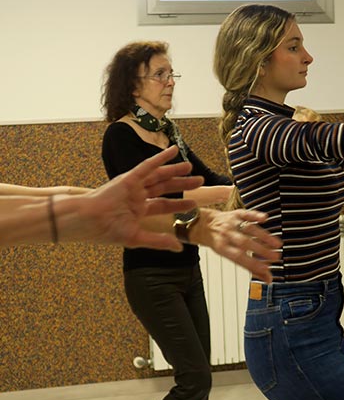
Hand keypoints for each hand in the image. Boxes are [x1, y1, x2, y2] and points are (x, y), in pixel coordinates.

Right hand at [65, 147, 203, 249]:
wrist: (87, 221)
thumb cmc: (105, 231)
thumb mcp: (136, 238)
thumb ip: (158, 241)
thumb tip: (179, 247)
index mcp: (138, 210)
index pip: (163, 205)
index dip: (179, 204)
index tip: (194, 203)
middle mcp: (137, 196)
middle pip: (164, 188)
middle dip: (181, 185)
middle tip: (199, 181)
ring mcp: (133, 186)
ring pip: (158, 176)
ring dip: (174, 171)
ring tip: (190, 168)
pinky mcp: (128, 178)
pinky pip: (147, 166)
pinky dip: (160, 159)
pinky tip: (173, 152)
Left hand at [194, 208, 281, 282]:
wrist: (205, 224)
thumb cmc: (221, 244)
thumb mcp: (231, 257)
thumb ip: (250, 267)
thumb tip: (269, 280)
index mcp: (222, 248)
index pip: (238, 257)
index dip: (252, 263)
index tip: (266, 269)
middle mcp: (226, 235)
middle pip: (245, 243)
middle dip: (261, 250)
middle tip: (276, 257)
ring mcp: (232, 223)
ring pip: (248, 229)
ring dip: (264, 236)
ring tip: (277, 244)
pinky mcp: (236, 213)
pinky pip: (246, 214)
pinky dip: (255, 215)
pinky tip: (265, 218)